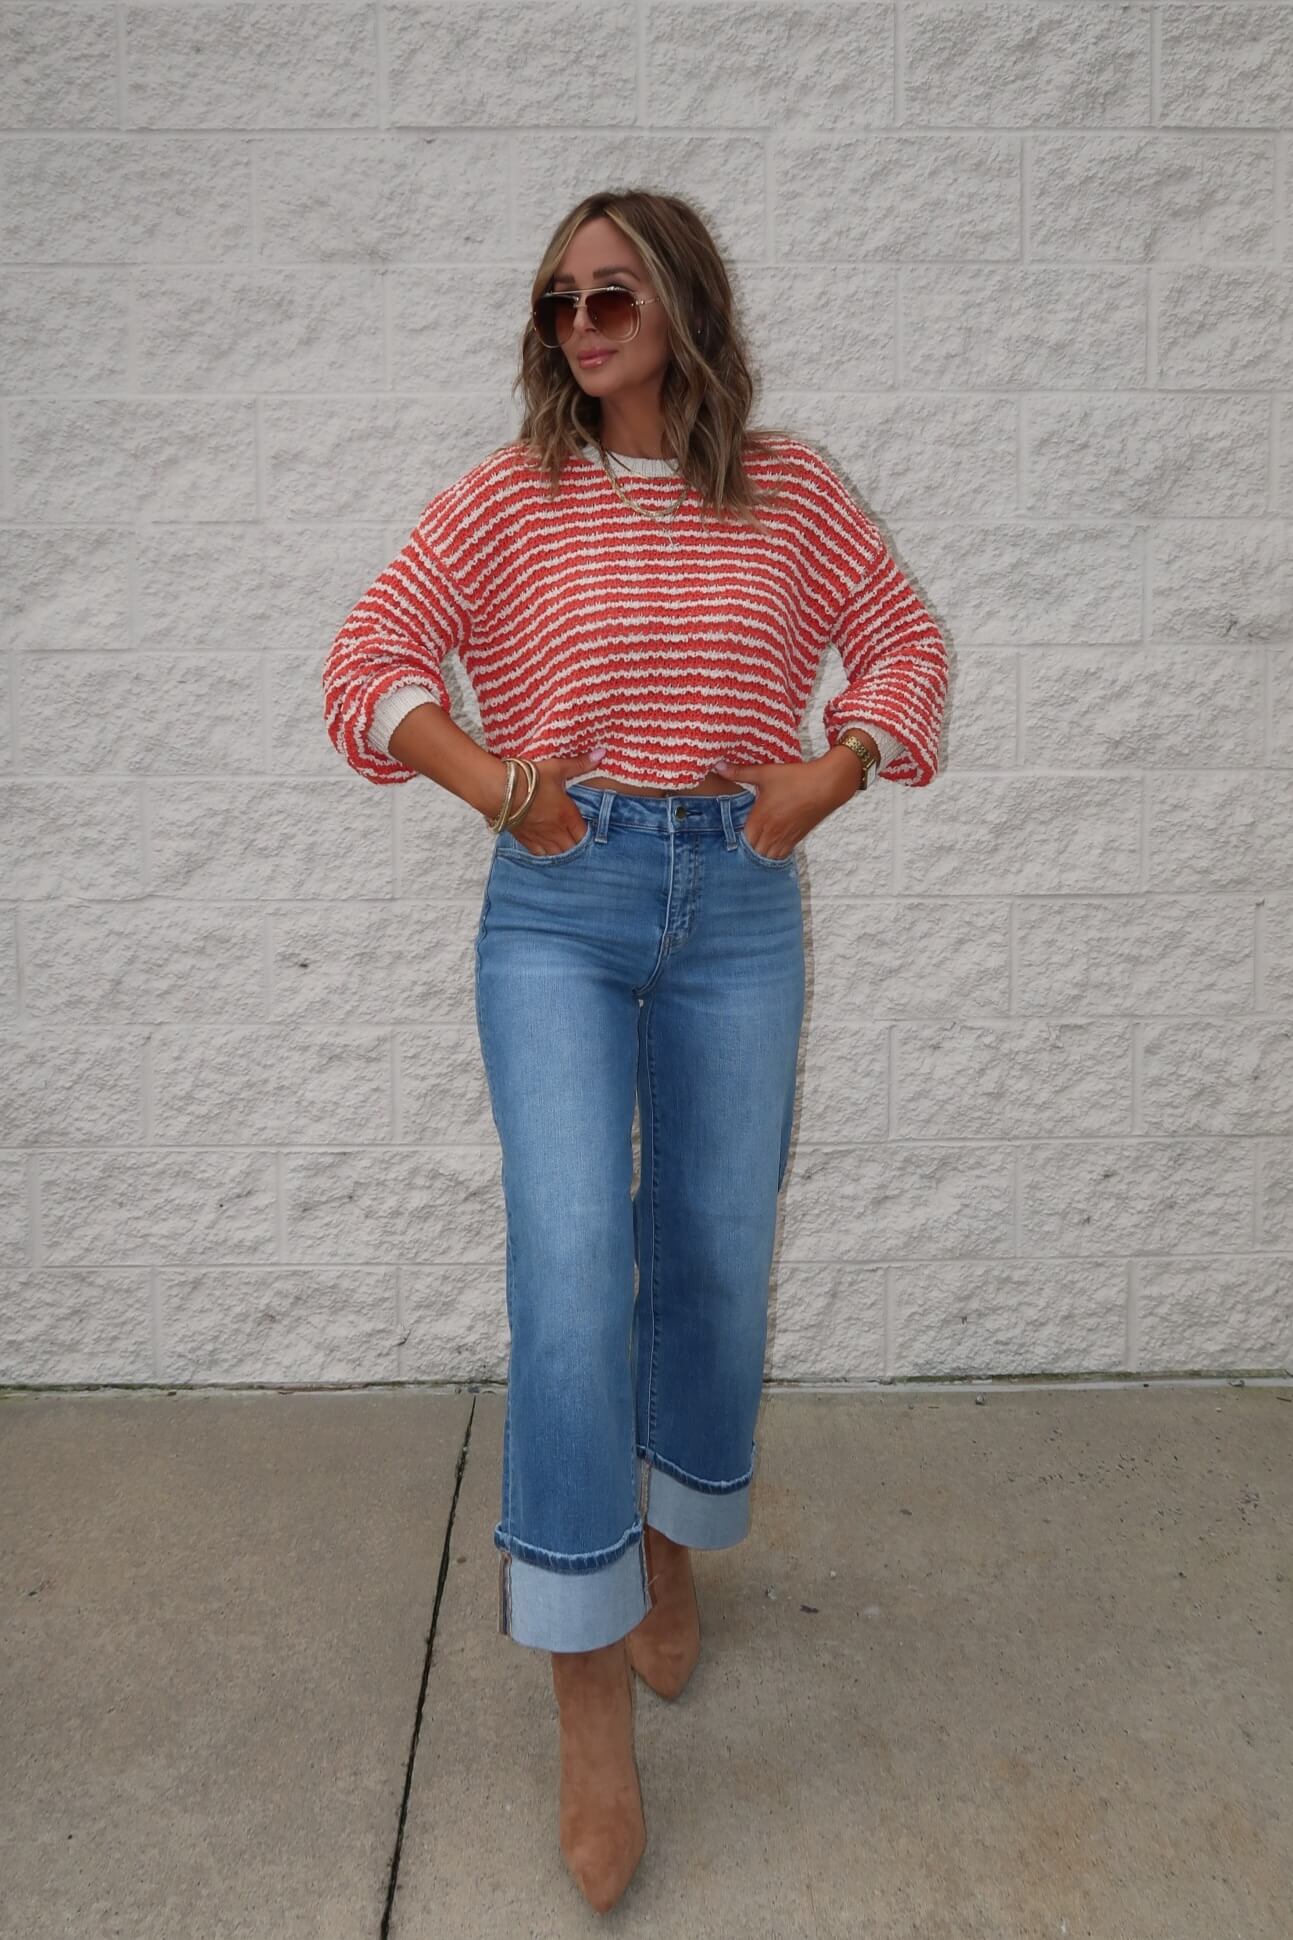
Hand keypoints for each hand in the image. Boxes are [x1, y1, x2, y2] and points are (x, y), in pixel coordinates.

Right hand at [492, 750, 603, 853]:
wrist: (500, 790)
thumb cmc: (531, 778)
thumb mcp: (557, 768)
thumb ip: (580, 764)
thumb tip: (602, 753)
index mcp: (567, 816)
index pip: (584, 835)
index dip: (587, 834)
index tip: (586, 828)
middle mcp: (555, 831)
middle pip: (572, 848)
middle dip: (576, 844)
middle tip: (576, 836)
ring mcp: (539, 837)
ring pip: (557, 854)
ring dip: (562, 850)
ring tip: (563, 843)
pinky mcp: (524, 839)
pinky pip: (539, 853)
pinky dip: (545, 853)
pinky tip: (545, 847)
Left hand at [711, 750, 862, 858]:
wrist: (828, 785)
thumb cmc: (796, 778)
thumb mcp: (766, 773)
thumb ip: (740, 772)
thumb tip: (717, 766)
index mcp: (761, 819)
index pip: (741, 841)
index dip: (734, 842)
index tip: (728, 839)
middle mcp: (772, 833)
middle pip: (753, 853)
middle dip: (745, 851)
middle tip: (737, 847)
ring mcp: (786, 838)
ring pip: (767, 857)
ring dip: (759, 855)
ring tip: (752, 850)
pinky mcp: (798, 838)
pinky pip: (781, 855)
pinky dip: (773, 855)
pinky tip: (769, 849)